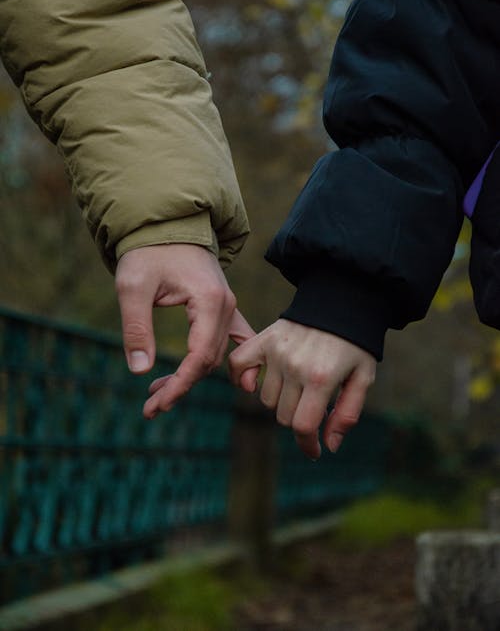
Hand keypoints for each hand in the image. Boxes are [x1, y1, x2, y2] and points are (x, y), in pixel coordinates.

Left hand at [115, 243, 253, 417]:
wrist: (165, 226)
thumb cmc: (147, 253)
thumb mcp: (132, 287)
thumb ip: (136, 328)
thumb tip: (140, 371)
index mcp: (209, 301)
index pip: (199, 356)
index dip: (180, 384)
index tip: (157, 404)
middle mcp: (226, 306)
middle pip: (209, 360)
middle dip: (181, 386)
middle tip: (150, 408)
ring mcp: (228, 307)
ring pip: (215, 354)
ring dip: (191, 377)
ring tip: (158, 396)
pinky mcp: (222, 308)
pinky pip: (232, 340)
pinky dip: (231, 362)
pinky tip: (240, 384)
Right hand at [228, 319, 375, 458]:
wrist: (342, 302)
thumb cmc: (355, 344)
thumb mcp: (363, 379)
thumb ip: (347, 414)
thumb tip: (328, 445)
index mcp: (321, 378)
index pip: (302, 426)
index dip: (308, 444)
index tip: (314, 451)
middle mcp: (294, 366)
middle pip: (284, 416)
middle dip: (300, 419)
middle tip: (315, 407)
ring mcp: (276, 352)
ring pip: (266, 398)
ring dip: (281, 400)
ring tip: (299, 386)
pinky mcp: (265, 338)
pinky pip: (239, 364)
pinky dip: (242, 378)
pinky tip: (252, 384)